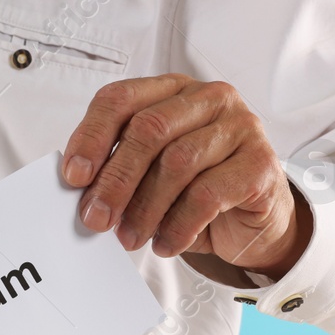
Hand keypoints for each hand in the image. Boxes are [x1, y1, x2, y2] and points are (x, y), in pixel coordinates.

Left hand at [62, 74, 311, 278]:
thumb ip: (116, 169)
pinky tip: (166, 243)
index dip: (91, 136)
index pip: (120, 99)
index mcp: (170, 91)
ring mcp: (240, 126)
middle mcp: (207, 98)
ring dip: (145, 208)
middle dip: (115, 180)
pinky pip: (208, 194)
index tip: (73, 176)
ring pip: (178, 161)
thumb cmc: (193, 190)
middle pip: (148, 129)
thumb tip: (79, 190)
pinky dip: (179, 225)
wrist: (253, 220)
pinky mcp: (261, 162)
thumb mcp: (147, 175)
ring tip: (129, 238)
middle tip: (96, 218)